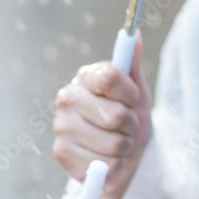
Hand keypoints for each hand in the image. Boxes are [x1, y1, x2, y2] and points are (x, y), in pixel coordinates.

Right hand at [53, 32, 152, 198]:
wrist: (123, 155)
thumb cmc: (129, 117)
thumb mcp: (136, 91)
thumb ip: (133, 63)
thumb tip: (135, 33)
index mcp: (86, 77)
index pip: (109, 76)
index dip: (129, 93)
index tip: (133, 100)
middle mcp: (68, 97)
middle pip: (114, 115)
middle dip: (131, 125)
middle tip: (127, 126)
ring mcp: (61, 126)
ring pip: (113, 142)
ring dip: (125, 147)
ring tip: (118, 143)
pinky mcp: (61, 153)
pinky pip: (104, 164)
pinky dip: (114, 165)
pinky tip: (106, 159)